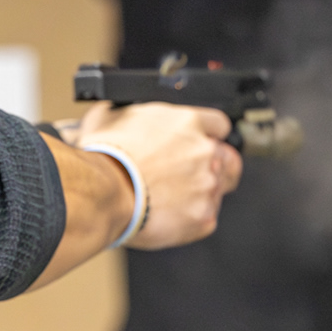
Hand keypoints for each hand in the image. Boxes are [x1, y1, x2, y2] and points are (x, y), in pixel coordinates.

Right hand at [76, 102, 242, 248]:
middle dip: (214, 165)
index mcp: (188, 122)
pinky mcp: (203, 217)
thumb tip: (113, 112)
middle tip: (190, 174)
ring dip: (203, 192)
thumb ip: (123, 113)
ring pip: (220, 188)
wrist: (103, 193)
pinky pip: (207, 217)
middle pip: (228, 157)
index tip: (200, 143)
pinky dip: (191, 218)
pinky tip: (170, 215)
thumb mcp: (107, 117)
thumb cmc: (104, 156)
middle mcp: (204, 152)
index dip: (208, 134)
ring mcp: (207, 185)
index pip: (218, 124)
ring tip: (176, 198)